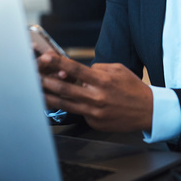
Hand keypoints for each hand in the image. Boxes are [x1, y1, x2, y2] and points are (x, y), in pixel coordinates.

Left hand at [37, 53, 152, 131]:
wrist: (148, 111)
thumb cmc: (133, 88)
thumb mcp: (118, 70)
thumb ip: (98, 69)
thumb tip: (80, 71)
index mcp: (102, 80)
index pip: (75, 69)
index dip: (58, 62)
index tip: (45, 57)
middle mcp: (96, 97)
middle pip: (65, 88)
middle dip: (47, 81)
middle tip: (33, 76)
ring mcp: (94, 112)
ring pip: (66, 104)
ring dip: (50, 96)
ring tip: (37, 91)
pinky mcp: (95, 123)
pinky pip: (79, 112)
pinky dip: (71, 106)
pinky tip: (59, 101)